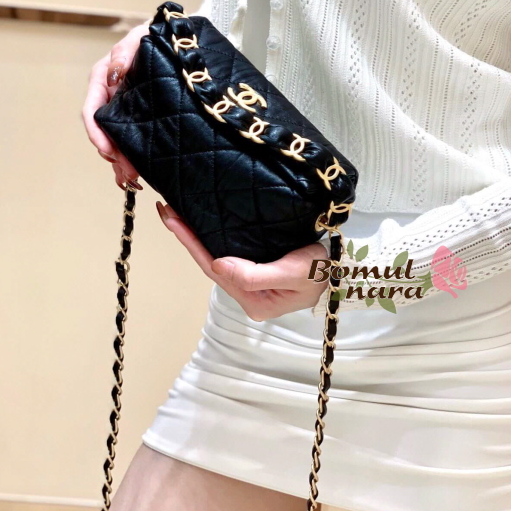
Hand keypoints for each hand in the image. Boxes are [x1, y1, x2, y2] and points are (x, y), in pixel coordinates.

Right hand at [82, 18, 151, 190]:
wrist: (176, 39)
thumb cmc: (154, 35)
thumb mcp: (140, 37)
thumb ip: (125, 50)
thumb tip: (115, 70)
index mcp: (103, 78)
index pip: (92, 110)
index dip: (97, 132)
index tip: (108, 149)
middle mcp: (111, 95)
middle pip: (105, 131)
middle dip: (113, 154)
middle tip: (127, 172)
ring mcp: (125, 107)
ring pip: (117, 138)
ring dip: (122, 160)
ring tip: (131, 179)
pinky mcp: (140, 116)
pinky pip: (132, 138)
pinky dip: (132, 157)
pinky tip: (137, 174)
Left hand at [156, 202, 329, 320]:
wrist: (345, 269)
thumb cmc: (322, 271)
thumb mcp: (293, 273)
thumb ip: (255, 274)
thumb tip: (217, 264)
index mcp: (253, 301)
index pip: (213, 268)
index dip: (190, 243)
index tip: (172, 220)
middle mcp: (248, 293)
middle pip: (209, 262)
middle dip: (187, 237)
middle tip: (166, 210)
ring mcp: (252, 282)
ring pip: (216, 256)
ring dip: (196, 236)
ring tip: (177, 214)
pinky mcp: (258, 268)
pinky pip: (229, 251)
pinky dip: (212, 237)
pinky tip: (203, 224)